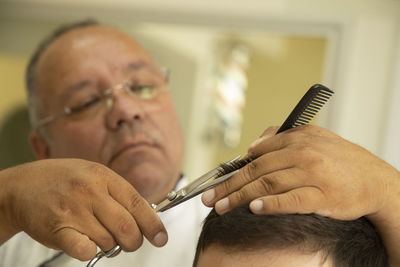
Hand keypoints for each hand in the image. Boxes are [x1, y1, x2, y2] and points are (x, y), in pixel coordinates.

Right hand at [0, 159, 166, 260]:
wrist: (23, 186)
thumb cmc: (64, 181)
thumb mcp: (94, 175)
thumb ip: (118, 193)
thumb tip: (145, 217)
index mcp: (104, 177)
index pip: (138, 204)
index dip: (153, 225)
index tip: (161, 238)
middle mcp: (90, 191)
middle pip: (127, 227)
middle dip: (134, 241)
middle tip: (130, 243)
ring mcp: (74, 210)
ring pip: (108, 241)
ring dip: (109, 246)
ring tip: (99, 236)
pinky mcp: (57, 228)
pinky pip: (85, 250)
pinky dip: (90, 251)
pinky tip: (85, 242)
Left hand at [202, 125, 399, 220]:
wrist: (376, 180)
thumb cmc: (342, 161)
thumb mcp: (316, 137)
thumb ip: (284, 136)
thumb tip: (253, 145)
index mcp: (299, 138)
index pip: (257, 154)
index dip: (233, 169)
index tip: (217, 181)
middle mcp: (304, 153)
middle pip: (257, 169)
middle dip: (229, 185)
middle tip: (209, 198)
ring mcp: (314, 174)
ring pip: (268, 184)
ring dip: (240, 196)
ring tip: (222, 207)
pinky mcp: (323, 196)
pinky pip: (291, 200)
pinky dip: (270, 204)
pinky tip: (254, 209)